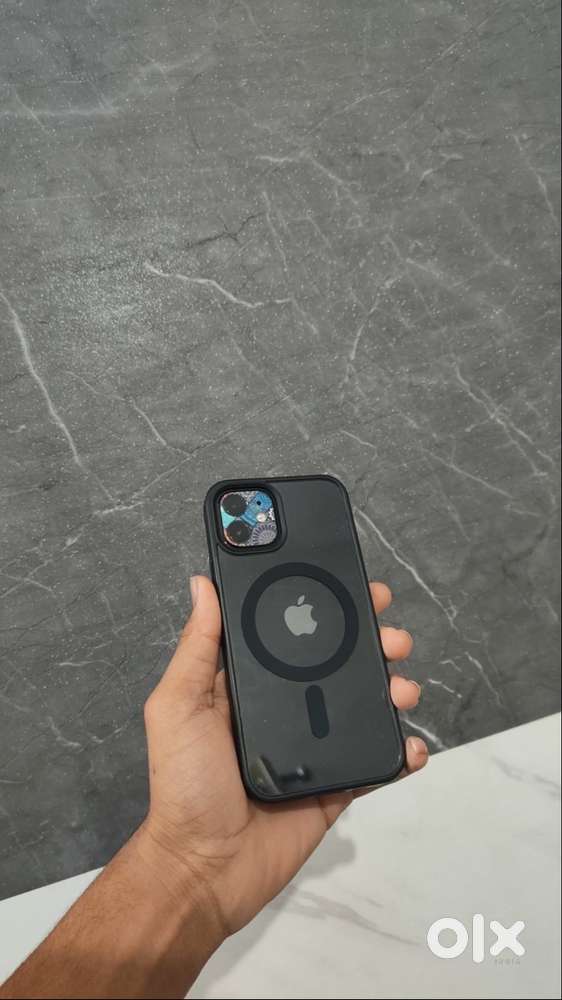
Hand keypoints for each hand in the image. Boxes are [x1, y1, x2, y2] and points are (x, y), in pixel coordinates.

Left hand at [139, 576, 426, 938]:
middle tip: (391, 634)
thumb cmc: (184, 783)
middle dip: (372, 640)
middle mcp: (286, 707)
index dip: (322, 604)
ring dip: (393, 688)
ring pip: (365, 705)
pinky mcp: (337, 783)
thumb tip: (204, 584)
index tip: (350, 582)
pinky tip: (409, 744)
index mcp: (250, 684)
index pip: (291, 631)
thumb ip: (196, 647)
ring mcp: (315, 745)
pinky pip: (376, 760)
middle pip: (339, 662)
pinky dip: (400, 751)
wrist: (206, 868)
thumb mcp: (178, 706)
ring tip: (402, 687)